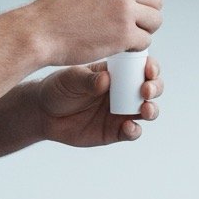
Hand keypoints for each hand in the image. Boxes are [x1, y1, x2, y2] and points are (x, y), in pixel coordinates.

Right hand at [28, 0, 163, 65]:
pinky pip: (145, 41)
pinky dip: (135, 47)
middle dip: (146, 16)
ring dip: (143, 31)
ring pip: (155, 21)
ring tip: (124, 36)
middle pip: (156, 1)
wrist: (39, 32)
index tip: (133, 10)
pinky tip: (119, 47)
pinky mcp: (124, 33)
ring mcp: (124, 9)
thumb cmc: (58, 13)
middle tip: (130, 26)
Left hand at [36, 57, 162, 146]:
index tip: (149, 71)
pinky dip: (134, 131)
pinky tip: (128, 127)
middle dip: (155, 88)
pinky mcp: (115, 131)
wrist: (43, 114)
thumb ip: (88, 79)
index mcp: (117, 72)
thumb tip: (106, 79)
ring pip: (148, 110)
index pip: (141, 67)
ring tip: (145, 110)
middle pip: (152, 87)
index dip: (151, 68)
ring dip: (152, 110)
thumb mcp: (70, 79)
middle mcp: (124, 91)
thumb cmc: (58, 89)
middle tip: (146, 90)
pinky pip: (132, 132)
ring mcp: (121, 111)